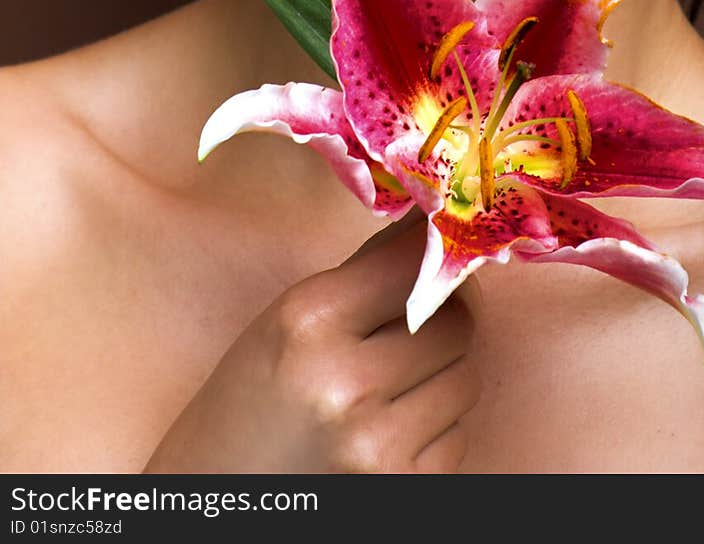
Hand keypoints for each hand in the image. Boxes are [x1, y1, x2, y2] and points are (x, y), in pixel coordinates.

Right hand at [141, 209, 479, 473]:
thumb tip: (433, 226)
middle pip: (457, 322)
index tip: (441, 253)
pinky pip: (457, 436)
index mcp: (309, 321)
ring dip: (441, 377)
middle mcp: (346, 383)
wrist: (212, 503)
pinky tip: (387, 432)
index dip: (437, 256)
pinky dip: (434, 430)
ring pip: (465, 378)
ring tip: (389, 388)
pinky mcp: (401, 491)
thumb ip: (361, 274)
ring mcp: (377, 445)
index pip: (415, 262)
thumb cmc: (245, 407)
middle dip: (444, 319)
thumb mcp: (283, 322)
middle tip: (414, 326)